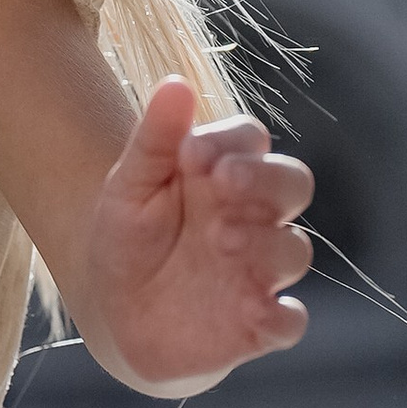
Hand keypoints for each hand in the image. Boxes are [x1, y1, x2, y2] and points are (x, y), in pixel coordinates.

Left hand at [80, 78, 312, 392]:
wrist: (112, 312)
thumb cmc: (127, 238)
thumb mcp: (129, 186)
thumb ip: (154, 138)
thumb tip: (175, 83)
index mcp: (224, 174)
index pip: (251, 140)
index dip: (232, 142)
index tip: (191, 151)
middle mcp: (252, 217)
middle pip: (293, 184)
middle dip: (266, 181)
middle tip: (224, 183)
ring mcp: (259, 271)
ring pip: (294, 249)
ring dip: (266, 244)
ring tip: (220, 240)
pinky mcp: (257, 324)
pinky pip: (289, 321)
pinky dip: (281, 317)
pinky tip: (254, 311)